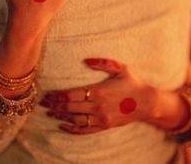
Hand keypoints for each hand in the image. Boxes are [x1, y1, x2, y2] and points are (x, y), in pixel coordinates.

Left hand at [40, 58, 154, 134]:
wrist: (147, 103)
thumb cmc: (132, 83)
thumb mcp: (120, 68)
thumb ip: (103, 63)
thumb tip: (85, 60)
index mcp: (98, 91)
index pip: (72, 95)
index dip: (58, 96)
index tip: (48, 94)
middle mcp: (97, 106)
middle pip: (70, 107)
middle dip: (55, 105)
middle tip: (42, 103)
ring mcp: (100, 118)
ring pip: (75, 119)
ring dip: (60, 116)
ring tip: (49, 113)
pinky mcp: (104, 126)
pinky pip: (85, 129)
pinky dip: (72, 129)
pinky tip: (63, 126)